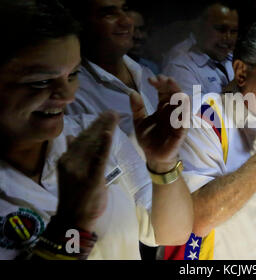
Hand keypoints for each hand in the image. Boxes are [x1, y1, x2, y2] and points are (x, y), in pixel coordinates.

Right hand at [56, 111, 118, 231]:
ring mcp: (80, 170)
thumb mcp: (69, 173)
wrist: (73, 220)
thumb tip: (71, 136)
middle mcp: (71, 161)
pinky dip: (104, 145)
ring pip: (94, 145)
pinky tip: (109, 133)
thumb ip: (72, 154)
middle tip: (112, 112)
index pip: (81, 138)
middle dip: (101, 123)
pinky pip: (99, 159)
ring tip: (113, 117)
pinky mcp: (91, 178)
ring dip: (104, 129)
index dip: (93, 125)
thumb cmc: (74, 197)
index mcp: (66, 159)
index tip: (103, 115)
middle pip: (88, 138)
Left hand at [130, 75, 188, 172]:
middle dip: (169, 83)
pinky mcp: (182, 129)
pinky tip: (179, 99)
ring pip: (182, 101)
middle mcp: (172, 111)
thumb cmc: (148, 140)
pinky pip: (185, 117)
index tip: (150, 79)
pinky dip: (184, 107)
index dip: (159, 84)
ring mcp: (178, 119)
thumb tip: (132, 92)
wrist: (153, 157)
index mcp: (162, 108)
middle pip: (174, 93)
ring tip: (170, 82)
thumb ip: (137, 108)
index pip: (164, 92)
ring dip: (177, 91)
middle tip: (160, 78)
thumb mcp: (139, 122)